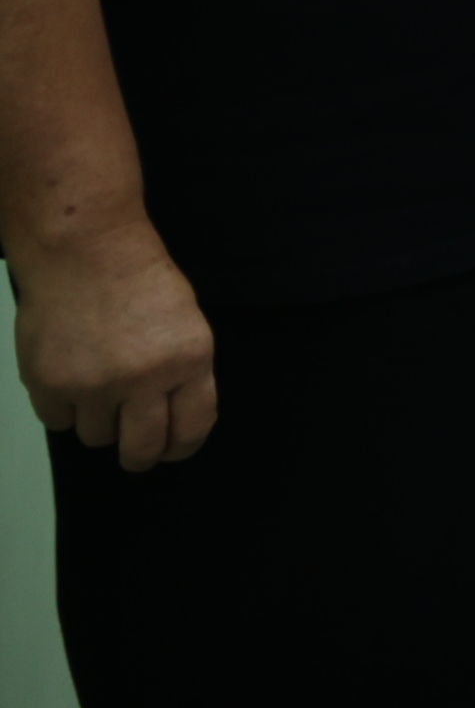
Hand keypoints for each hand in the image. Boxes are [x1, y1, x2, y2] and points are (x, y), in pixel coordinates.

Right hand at [12, 232, 217, 471]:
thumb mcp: (187, 325)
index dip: (182, 448)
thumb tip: (176, 424)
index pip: (192, 429)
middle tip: (136, 450)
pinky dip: (64, 408)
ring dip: (99, 422)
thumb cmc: (141, 282)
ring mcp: (92, 384)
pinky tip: (70, 378)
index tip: (173, 451)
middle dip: (140, 456)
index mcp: (188, 360)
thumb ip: (184, 375)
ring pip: (97, 438)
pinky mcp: (49, 384)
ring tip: (99, 387)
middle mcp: (142, 378)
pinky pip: (58, 423)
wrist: (85, 251)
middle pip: (141, 449)